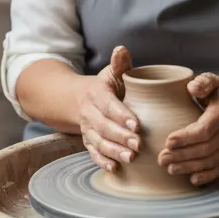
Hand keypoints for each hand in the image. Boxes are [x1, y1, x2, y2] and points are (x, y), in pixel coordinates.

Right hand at [75, 46, 139, 173]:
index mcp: (97, 94)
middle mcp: (90, 114)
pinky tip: (114, 168)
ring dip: (114, 152)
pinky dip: (102, 161)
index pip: (109, 106)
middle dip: (121, 137)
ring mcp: (88, 130)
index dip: (122, 116)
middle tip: (139, 145)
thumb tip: (121, 49)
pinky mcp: (88, 142)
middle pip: (104, 127)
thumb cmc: (105, 86)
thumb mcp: (111, 73)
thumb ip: (119, 63)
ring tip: (130, 158)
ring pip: (99, 142)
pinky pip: (93, 153)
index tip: (137, 125)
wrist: (79, 100)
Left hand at [158, 73, 218, 186]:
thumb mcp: (215, 81)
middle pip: (205, 148)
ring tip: (170, 169)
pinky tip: (192, 180)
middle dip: (182, 156)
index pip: (204, 129)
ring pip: (210, 161)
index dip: (186, 138)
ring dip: (189, 167)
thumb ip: (203, 82)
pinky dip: (207, 176)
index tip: (168, 141)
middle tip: (161, 159)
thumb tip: (192, 89)